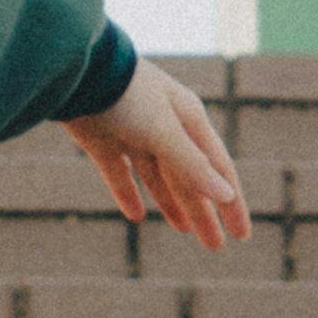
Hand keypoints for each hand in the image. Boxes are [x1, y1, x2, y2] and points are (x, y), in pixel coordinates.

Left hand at [62, 61, 247, 251]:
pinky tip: (135, 215)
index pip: (218, 168)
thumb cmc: (127, 95)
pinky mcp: (101, 139)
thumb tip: (227, 195)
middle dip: (204, 212)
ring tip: (185, 232)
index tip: (242, 235)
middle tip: (216, 247)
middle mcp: (163, 125)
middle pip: (189, 178)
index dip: (231, 203)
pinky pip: (119, 173)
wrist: (74, 70)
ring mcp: (131, 132)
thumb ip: (192, 165)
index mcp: (187, 118)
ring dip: (172, 204)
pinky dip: (128, 193)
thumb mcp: (163, 132)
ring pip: (157, 177)